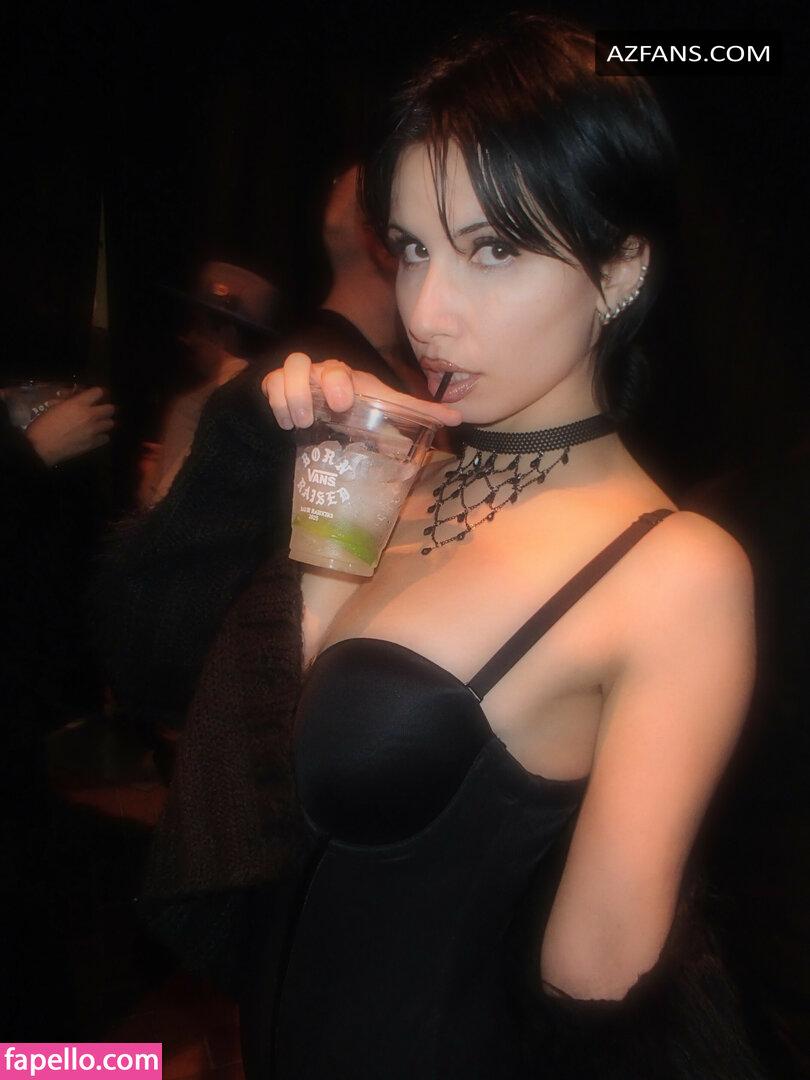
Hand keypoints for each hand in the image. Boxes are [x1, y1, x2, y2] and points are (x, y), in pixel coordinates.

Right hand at [25, 386, 115, 465]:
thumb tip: (74, 398)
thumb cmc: (43, 425)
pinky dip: (101, 436)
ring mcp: (94, 430)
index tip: (95, 396)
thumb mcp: (54, 407)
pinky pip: (106, 438)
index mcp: (79, 403)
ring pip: (110, 423)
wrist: (41, 446)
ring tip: (97, 424)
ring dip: (104, 422)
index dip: (97, 393)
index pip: (99, 392)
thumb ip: (68, 401)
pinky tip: (94, 437)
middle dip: (105, 408)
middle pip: (110, 408)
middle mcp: (90, 415)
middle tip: (98, 411)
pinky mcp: (94, 443)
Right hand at [261, 353, 462, 430]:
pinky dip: (275, 404)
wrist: (321, 412)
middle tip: (313, 419)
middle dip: (307, 388)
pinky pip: (269, 386)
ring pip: (283, 372)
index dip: (338, 382)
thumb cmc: (356, 408)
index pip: (340, 369)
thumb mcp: (385, 408)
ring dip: (288, 397)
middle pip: (303, 363)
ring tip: (298, 424)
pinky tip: (286, 424)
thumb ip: (418, 411)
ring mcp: (296, 379)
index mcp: (346, 377)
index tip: (343, 404)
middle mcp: (319, 373)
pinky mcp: (276, 388)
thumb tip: (458, 417)